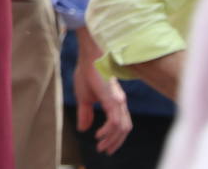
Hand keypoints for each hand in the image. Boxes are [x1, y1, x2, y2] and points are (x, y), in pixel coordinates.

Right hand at [74, 28, 130, 153]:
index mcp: (115, 102)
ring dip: (112, 140)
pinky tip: (98, 135)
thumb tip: (84, 129)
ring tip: (101, 145)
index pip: (120, 125)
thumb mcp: (83, 97)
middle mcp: (121, 103)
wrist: (89, 56)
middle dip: (115, 142)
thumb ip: (85, 113)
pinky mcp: (113, 100)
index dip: (114, 137)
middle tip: (104, 151)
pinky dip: (108, 131)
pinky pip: (115, 121)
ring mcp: (118, 102)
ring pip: (121, 128)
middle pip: (124, 129)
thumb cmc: (87, 72)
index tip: (104, 146)